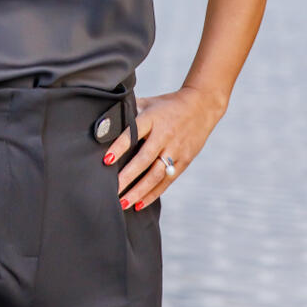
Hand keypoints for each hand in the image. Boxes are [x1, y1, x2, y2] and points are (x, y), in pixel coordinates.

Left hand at [102, 86, 226, 210]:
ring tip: (123, 203)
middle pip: (144, 159)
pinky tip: (139, 204)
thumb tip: (105, 122)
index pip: (134, 133)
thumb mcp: (149, 103)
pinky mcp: (184, 161)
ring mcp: (176, 150)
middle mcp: (164, 135)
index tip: (106, 160)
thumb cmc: (168, 105)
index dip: (120, 147)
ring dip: (138, 191)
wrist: (202, 106)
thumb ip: (129, 111)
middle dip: (127, 176)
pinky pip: (167, 181)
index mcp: (152, 118)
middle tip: (112, 190)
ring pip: (156, 175)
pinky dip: (153, 194)